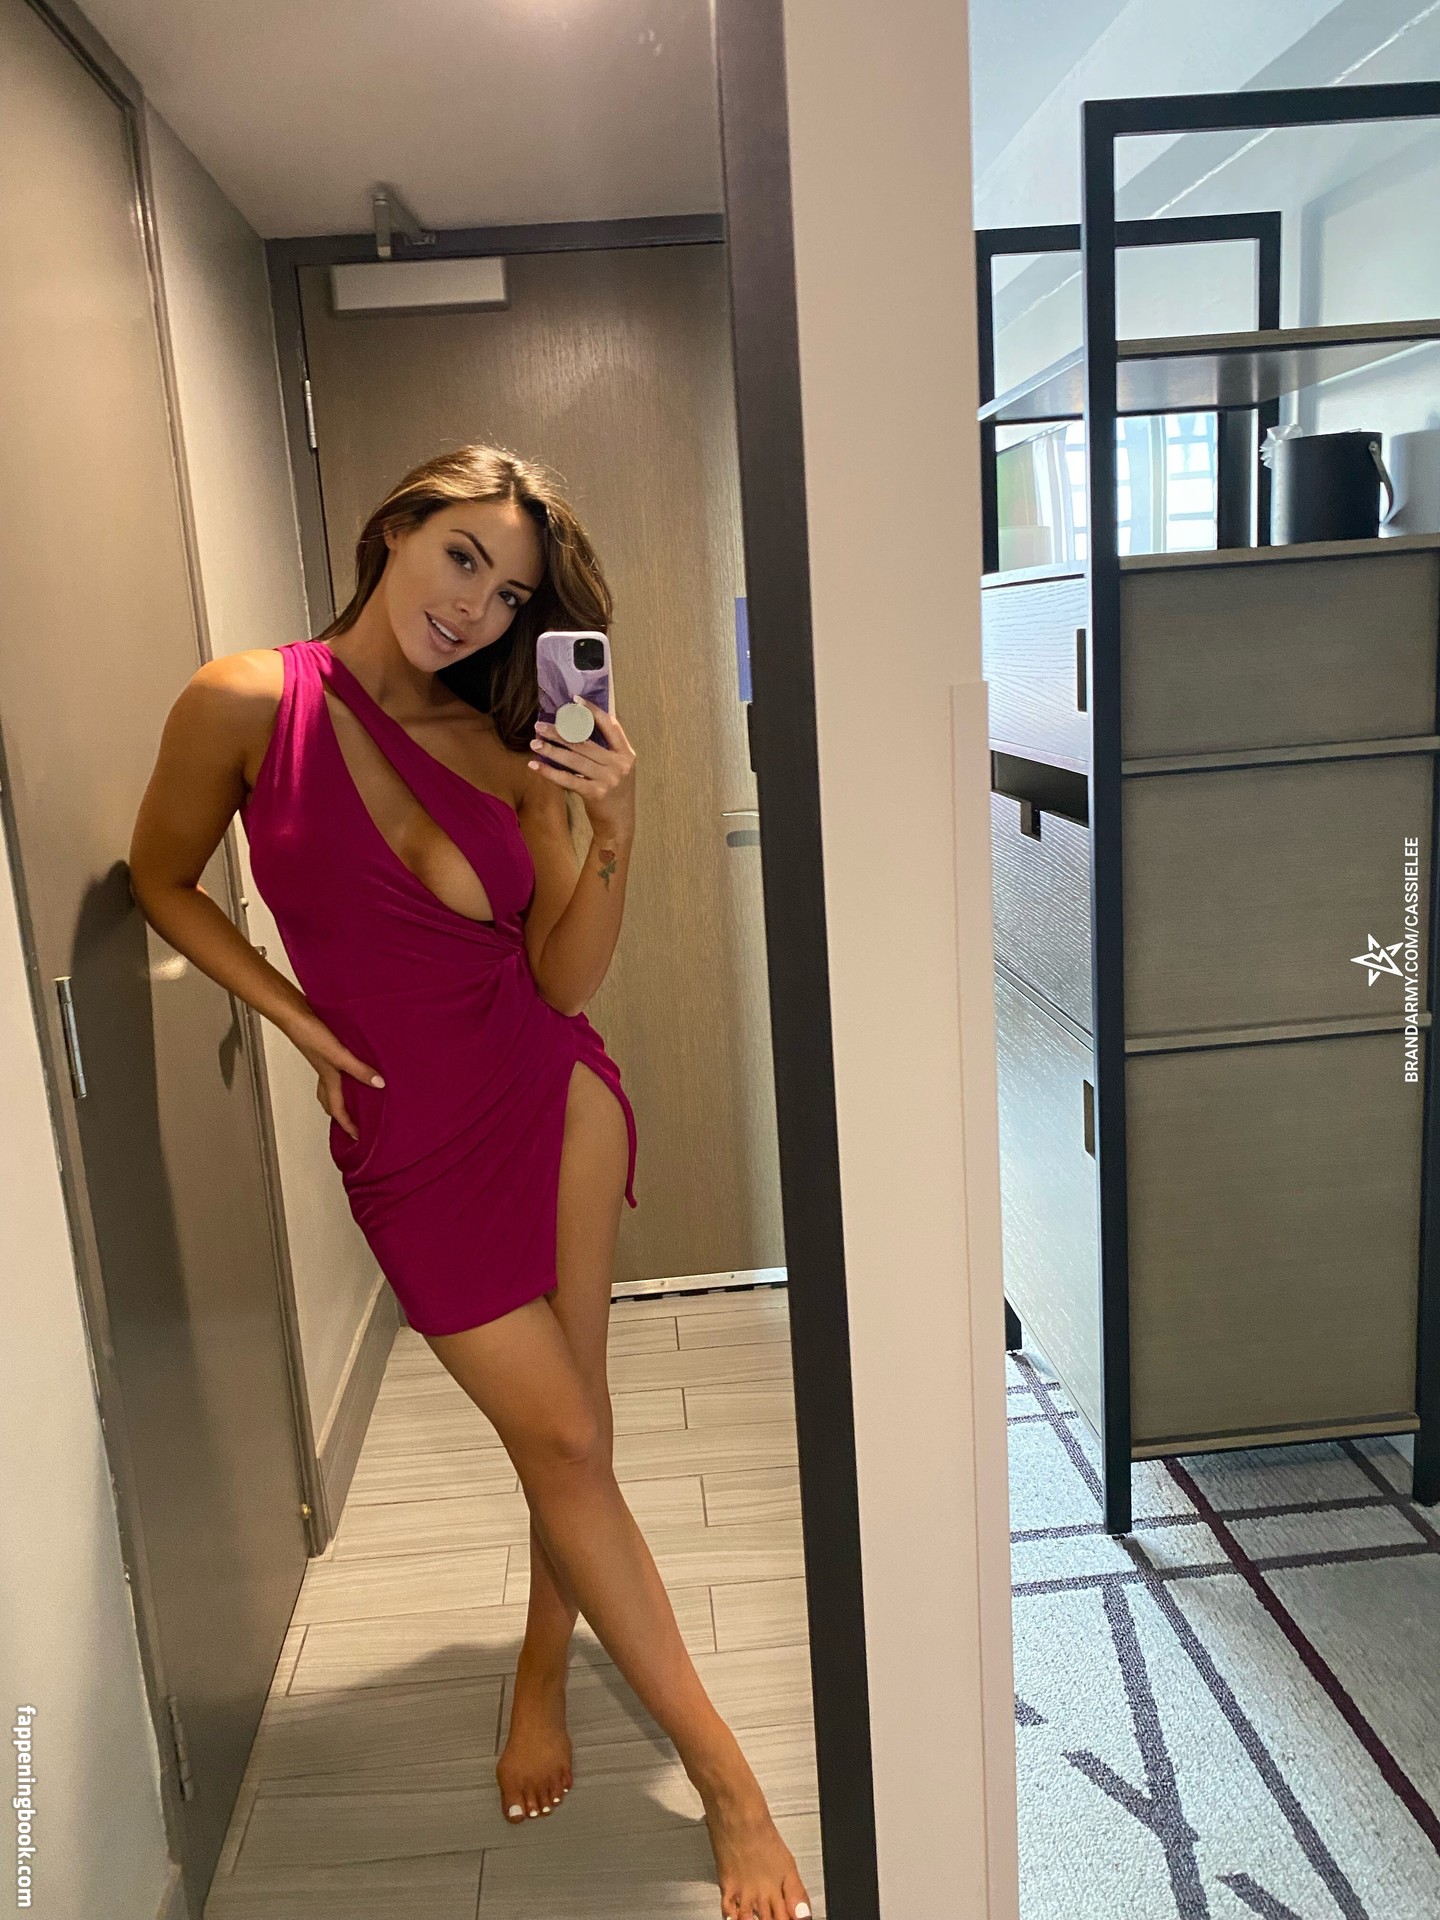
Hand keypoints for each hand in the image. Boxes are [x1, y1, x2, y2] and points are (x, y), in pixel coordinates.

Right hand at [287, 1019, 384, 1141]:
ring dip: (341, 1097)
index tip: (357, 1138)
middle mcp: (326, 1075)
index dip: (348, 1126)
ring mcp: (324, 1063)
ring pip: (331, 1087)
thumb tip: (379, 1085)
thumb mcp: (339, 1055)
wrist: (294, 1015)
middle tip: (355, 1123)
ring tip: (356, 1099)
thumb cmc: (312, 1035)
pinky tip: (352, 1067)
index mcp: (329, 1080)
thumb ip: (359, 1070)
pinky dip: (343, 1076)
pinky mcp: (324, 1051)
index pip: (339, 1110)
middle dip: (342, 1115)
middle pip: (331, 1102)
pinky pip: (335, 1071)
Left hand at [528, 698, 635, 836]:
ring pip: (574, 759)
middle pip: (585, 742)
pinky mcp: (595, 794)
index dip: (593, 711)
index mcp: (626, 754)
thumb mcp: (619, 768)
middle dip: (560, 732)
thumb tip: (579, 726)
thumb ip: (606, 749)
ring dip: (551, 749)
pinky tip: (535, 765)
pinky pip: (568, 779)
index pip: (611, 725)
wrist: (619, 825)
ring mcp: (608, 780)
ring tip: (535, 742)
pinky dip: (550, 772)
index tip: (575, 701)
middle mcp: (619, 765)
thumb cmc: (615, 793)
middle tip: (540, 725)